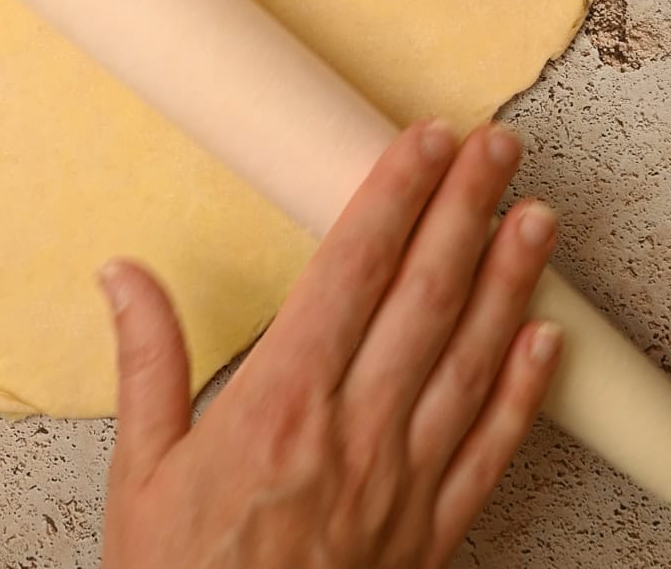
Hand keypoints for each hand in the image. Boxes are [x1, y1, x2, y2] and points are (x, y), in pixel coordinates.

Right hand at [101, 120, 560, 568]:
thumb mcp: (139, 473)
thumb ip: (147, 361)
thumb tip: (122, 272)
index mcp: (280, 403)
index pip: (352, 270)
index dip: (393, 196)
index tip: (423, 141)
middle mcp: (352, 431)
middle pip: (424, 297)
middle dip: (463, 210)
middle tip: (495, 145)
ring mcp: (401, 483)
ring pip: (469, 360)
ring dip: (509, 280)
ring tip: (536, 215)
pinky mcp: (431, 532)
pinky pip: (490, 450)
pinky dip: (523, 390)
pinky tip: (548, 340)